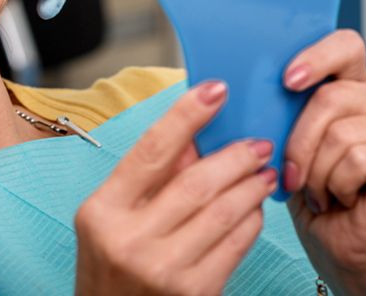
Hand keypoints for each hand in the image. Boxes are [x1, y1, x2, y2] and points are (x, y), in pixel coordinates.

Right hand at [75, 81, 276, 295]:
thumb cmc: (111, 269)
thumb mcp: (111, 218)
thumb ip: (148, 177)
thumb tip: (194, 135)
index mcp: (102, 210)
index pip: (151, 150)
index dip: (186, 115)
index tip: (215, 90)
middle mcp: (129, 239)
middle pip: (196, 181)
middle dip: (235, 156)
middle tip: (257, 142)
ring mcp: (163, 268)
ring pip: (223, 211)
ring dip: (251, 185)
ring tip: (263, 171)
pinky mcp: (194, 293)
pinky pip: (235, 244)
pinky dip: (251, 219)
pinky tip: (255, 207)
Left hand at [282, 30, 365, 294]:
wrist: (335, 243)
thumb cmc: (307, 190)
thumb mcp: (283, 141)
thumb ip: (279, 109)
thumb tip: (244, 87)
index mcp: (351, 86)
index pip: (345, 45)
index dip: (316, 57)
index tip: (288, 80)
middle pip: (330, 96)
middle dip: (298, 141)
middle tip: (292, 173)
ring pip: (340, 133)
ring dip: (316, 171)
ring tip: (319, 190)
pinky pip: (357, 160)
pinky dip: (336, 185)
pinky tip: (340, 198)